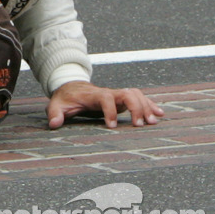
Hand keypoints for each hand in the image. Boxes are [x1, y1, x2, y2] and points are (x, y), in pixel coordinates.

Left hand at [47, 81, 164, 129]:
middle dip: (135, 107)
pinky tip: (160, 114)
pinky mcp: (122, 99)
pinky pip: (139, 98)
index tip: (111, 126)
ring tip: (153, 122)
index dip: (109, 111)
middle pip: (127, 93)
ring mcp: (117, 95)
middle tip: (139, 125)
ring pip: (136, 94)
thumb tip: (54, 124)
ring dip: (146, 106)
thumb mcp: (56, 105)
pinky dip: (150, 105)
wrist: (72, 87)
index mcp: (93, 95)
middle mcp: (108, 92)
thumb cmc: (65, 99)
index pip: (105, 98)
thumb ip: (54, 114)